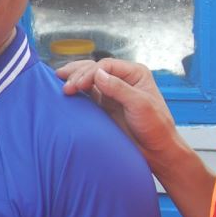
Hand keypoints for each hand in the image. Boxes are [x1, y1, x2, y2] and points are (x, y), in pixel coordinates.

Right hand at [57, 58, 181, 170]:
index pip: (106, 66)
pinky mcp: (104, 105)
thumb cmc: (156, 128)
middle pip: (94, 69)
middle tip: (65, 87)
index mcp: (134, 74)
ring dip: (74, 79)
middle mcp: (122, 80)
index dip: (89, 73)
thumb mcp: (140, 105)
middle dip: (78, 74)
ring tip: (59, 81)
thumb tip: (98, 74)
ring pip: (88, 79)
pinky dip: (76, 91)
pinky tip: (67, 91)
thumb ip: (119, 88)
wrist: (155, 151)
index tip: (78, 85)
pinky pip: (87, 93)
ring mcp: (112, 92)